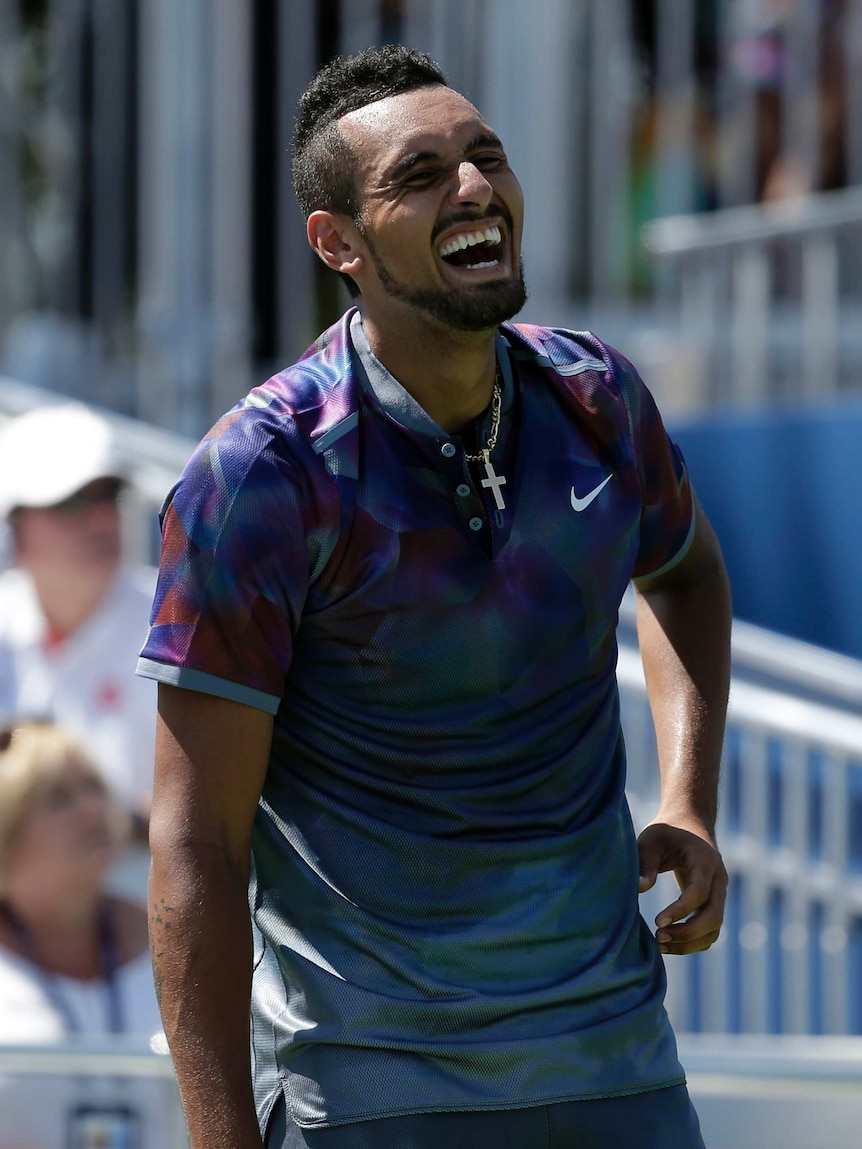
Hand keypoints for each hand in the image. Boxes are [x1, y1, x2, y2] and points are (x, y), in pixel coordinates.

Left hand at [636, 821, 727, 954]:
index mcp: (704, 860)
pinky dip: (694, 942)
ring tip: (660, 945)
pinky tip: (669, 944)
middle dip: (688, 933)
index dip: (680, 911)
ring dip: (690, 942)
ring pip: (714, 928)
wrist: (691, 823)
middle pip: (713, 916)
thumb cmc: (667, 831)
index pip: (699, 892)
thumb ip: (645, 863)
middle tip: (658, 937)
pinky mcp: (714, 903)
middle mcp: (718, 879)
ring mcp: (720, 893)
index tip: (657, 922)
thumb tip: (640, 889)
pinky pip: (711, 931)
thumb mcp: (651, 840)